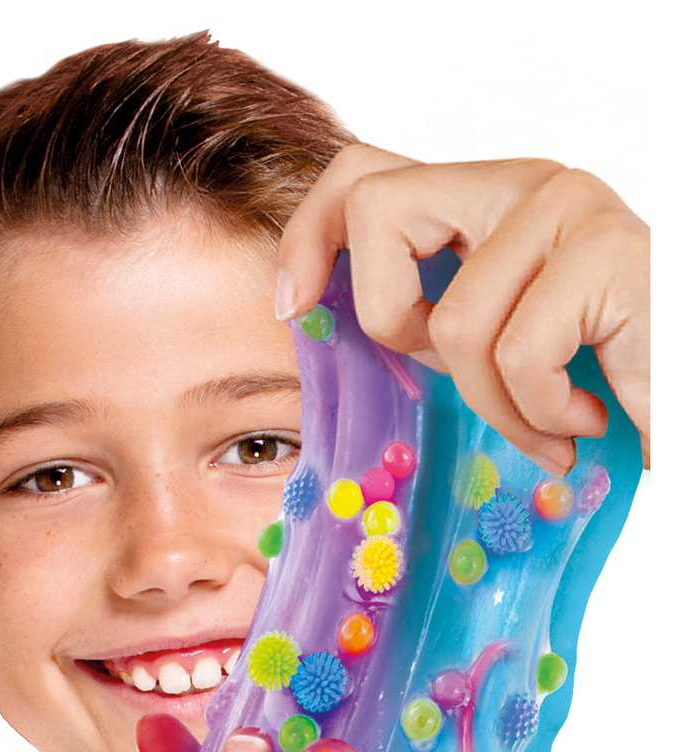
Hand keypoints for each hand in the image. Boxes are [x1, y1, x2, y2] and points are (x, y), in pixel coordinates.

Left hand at [275, 143, 649, 473]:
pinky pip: (518, 356)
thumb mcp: (504, 345)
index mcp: (487, 202)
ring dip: (499, 406)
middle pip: (377, 210)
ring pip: (453, 323)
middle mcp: (523, 184)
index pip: (364, 176)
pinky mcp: (610, 252)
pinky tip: (590, 417)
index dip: (309, 237)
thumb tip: (328, 337)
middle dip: (397, 324)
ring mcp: (568, 209)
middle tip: (460, 376)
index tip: (294, 307)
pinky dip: (545, 414)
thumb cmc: (606, 377)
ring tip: (553, 424)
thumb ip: (440, 323)